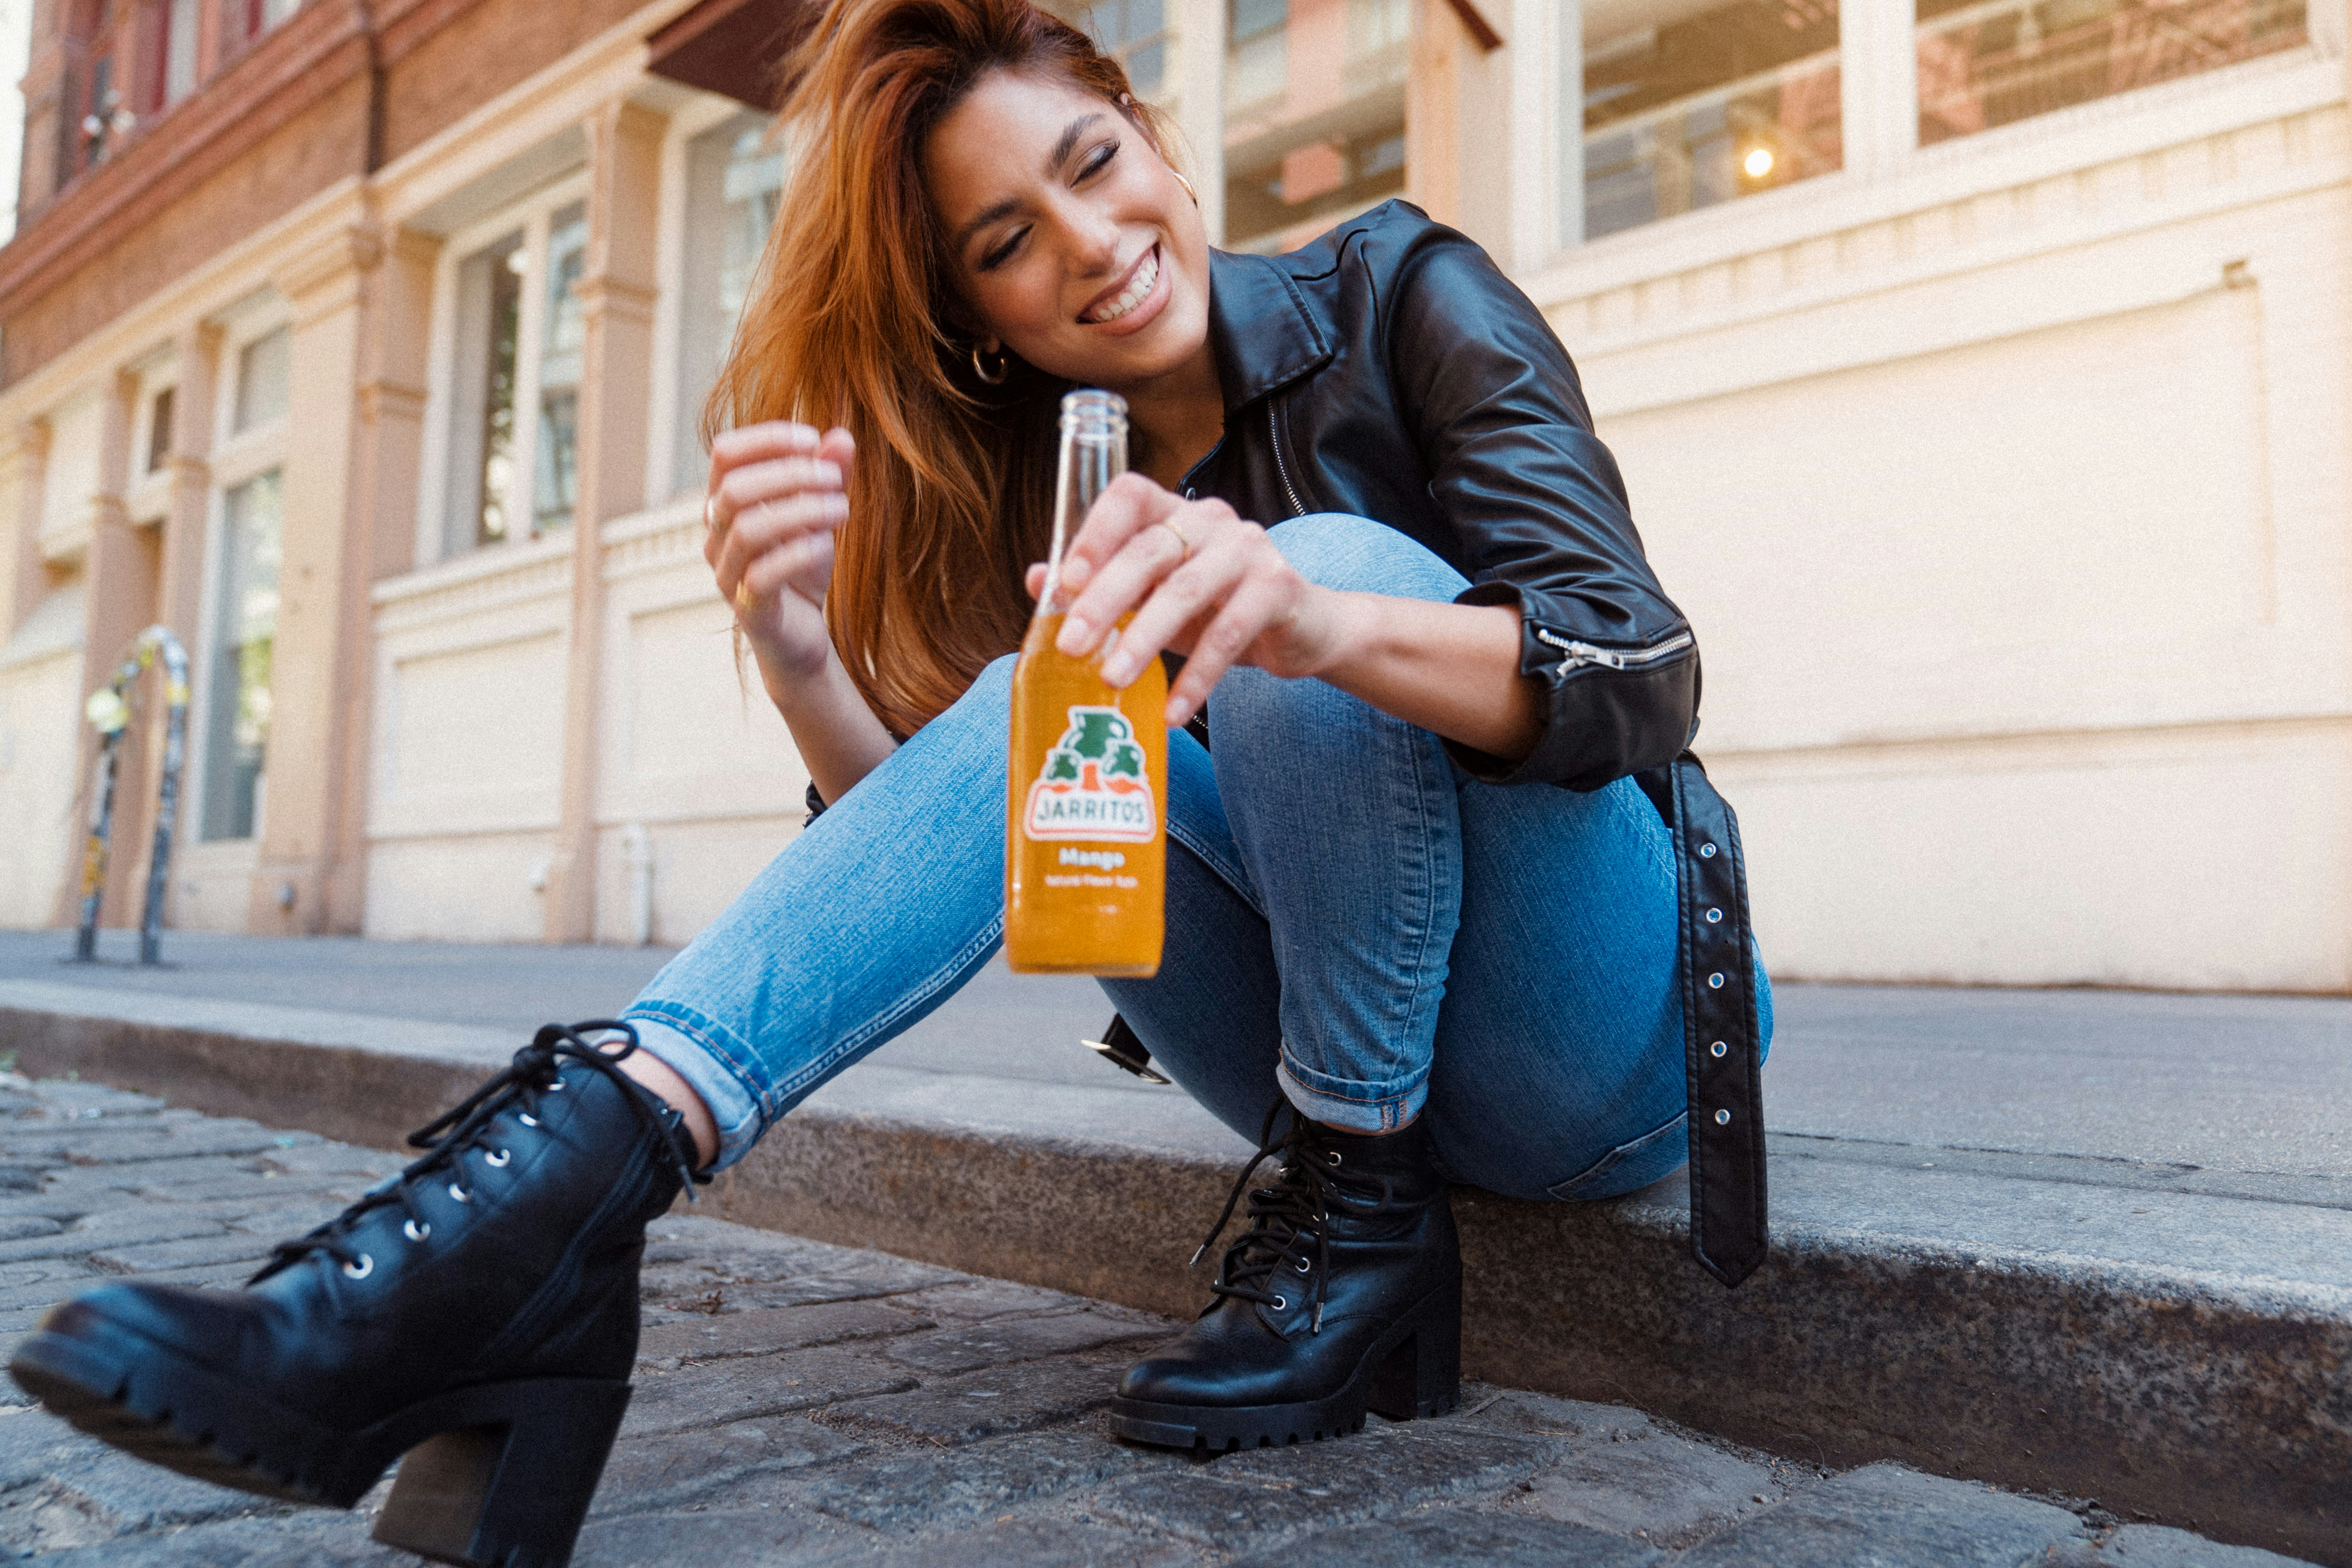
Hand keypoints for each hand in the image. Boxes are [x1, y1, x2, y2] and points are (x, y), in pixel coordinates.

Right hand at [705, 422, 855, 679]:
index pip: (724, 453)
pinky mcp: (748, 609)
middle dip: (788, 474)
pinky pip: (760, 576)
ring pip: (747, 530)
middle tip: (833, 478)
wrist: (801, 634)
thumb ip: (828, 476)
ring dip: (800, 510)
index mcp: (725, 504)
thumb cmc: (801, 567)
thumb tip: (842, 436)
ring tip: (841, 508)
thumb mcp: (821, 515)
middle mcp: (716, 536)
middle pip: (733, 488)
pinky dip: (797, 553)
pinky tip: (825, 544)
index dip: (766, 438)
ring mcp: (727, 574)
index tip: (813, 441)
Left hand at [1024, 473, 1340, 726]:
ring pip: (1186, 592)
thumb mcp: (1156, 596)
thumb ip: (1102, 585)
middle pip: (1151, 549)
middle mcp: (1211, 521)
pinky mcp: (1278, 589)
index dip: (1095, 531)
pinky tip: (1172, 712)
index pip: (1130, 495)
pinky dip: (1197, 678)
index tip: (1064, 580)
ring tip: (1113, 681)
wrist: (1305, 628)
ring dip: (1144, 640)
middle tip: (1071, 645)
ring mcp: (1249, 550)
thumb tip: (1038, 580)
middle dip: (1106, 598)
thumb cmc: (1216, 609)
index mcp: (1174, 513)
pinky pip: (1229, 635)